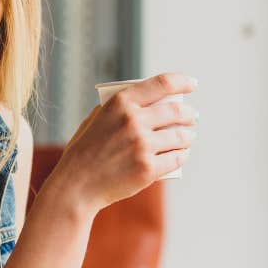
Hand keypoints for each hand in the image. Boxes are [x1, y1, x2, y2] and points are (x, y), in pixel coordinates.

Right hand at [45, 73, 197, 213]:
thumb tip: (146, 102)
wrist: (76, 186)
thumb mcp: (94, 120)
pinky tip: (181, 153)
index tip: (191, 84)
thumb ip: (117, 109)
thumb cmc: (84, 152)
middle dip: (190, 113)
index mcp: (120, 103)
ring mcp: (142, 145)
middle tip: (192, 117)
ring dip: (189, 136)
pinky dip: (182, 155)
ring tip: (187, 137)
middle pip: (177, 110)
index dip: (182, 81)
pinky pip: (177, 158)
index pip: (162, 83)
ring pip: (182, 136)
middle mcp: (133, 121)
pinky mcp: (148, 169)